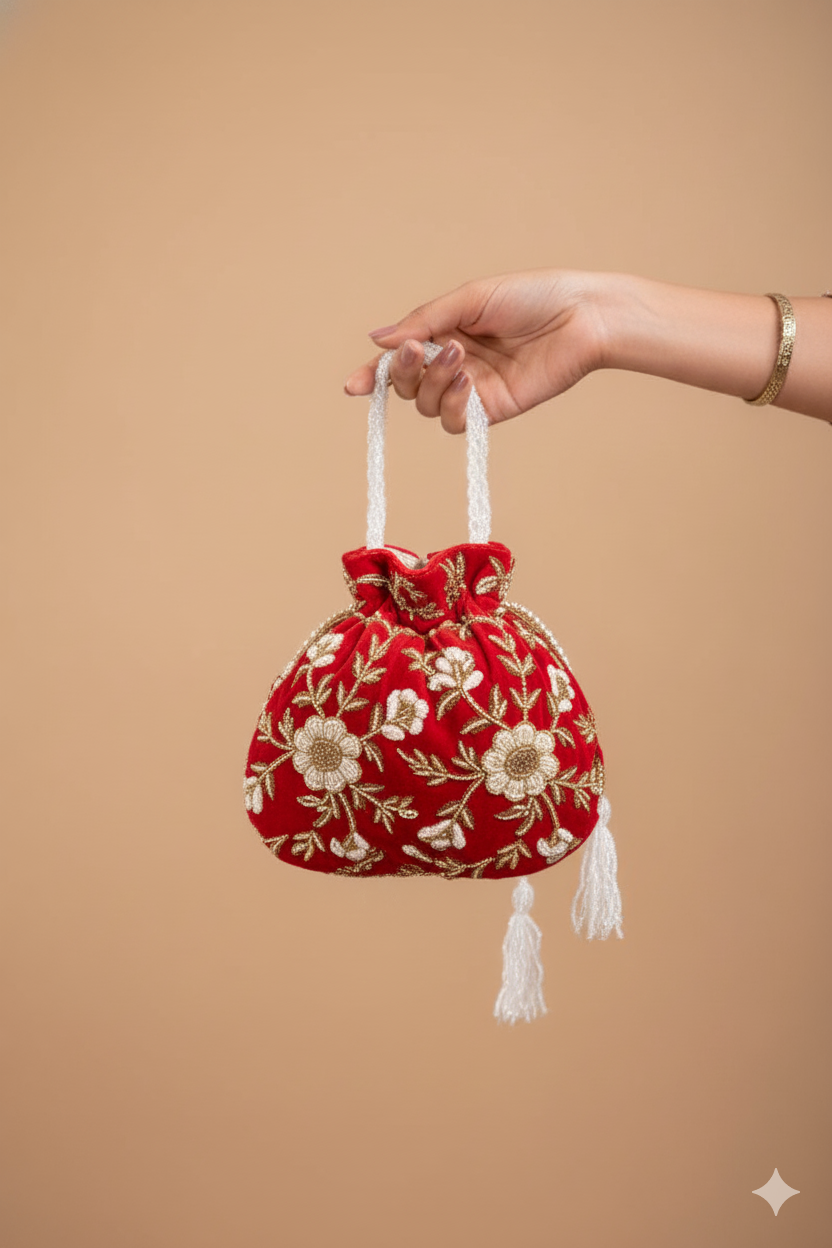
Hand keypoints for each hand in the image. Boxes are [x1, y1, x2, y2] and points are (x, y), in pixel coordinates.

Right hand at [343, 269, 608, 433]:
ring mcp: (473, 390)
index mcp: (445, 332)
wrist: (581, 316)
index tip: (353, 385)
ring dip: (433, 382)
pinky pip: (456, 422)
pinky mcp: (494, 410)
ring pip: (427, 405)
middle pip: (408, 386)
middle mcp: (455, 364)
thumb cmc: (532, 296)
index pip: (401, 359)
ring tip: (460, 356)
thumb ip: (424, 320)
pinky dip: (453, 405)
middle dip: (404, 371)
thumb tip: (377, 341)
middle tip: (418, 349)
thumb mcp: (470, 298)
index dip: (374, 375)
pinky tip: (468, 382)